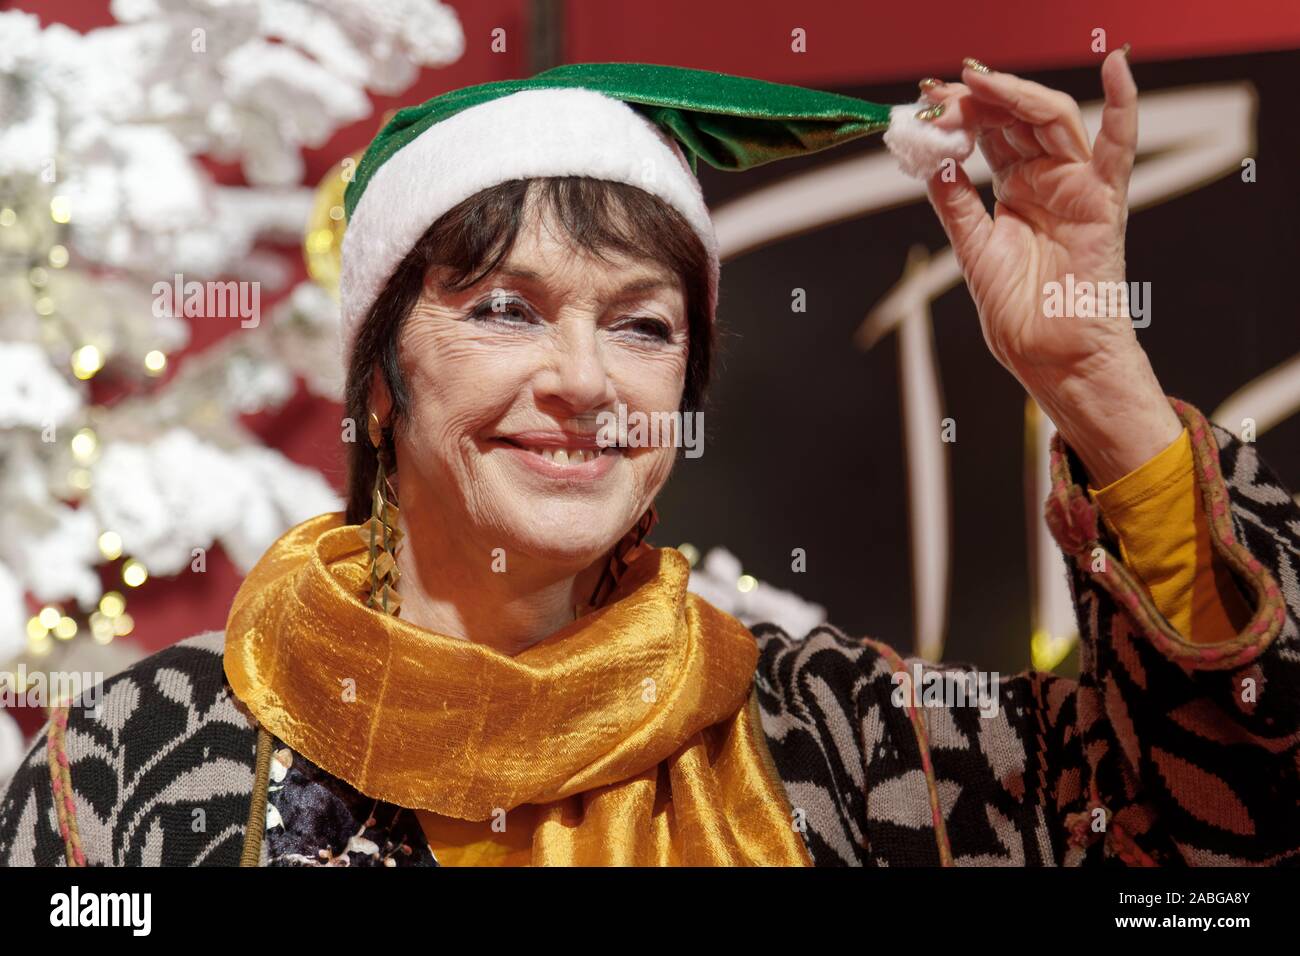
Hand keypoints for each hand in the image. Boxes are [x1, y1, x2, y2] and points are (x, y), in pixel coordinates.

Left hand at [920, 50, 1181, 486]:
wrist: (1051, 359)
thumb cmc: (1020, 315)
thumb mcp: (973, 251)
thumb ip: (956, 204)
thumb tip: (931, 160)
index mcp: (1016, 191)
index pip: (989, 134)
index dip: (960, 112)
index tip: (925, 100)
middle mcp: (1048, 181)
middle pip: (1016, 118)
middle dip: (979, 97)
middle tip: (942, 89)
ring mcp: (1077, 187)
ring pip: (1052, 120)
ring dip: (1015, 95)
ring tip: (978, 82)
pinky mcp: (1103, 203)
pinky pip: (1119, 149)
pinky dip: (1124, 106)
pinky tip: (1116, 67)